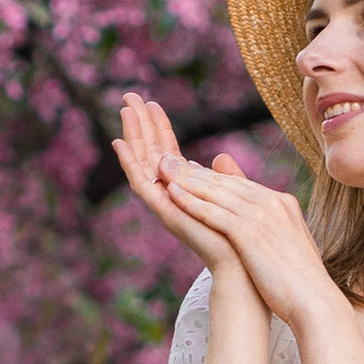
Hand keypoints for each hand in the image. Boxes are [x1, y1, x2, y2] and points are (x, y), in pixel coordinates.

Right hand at [108, 94, 258, 285]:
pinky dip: (129, 163)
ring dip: (132, 135)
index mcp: (188, 189)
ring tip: (125, 108)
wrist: (243, 269)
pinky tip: (120, 143)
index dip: (159, 127)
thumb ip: (223, 176)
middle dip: (140, 124)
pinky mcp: (164, 212)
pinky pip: (140, 183)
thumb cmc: (241, 241)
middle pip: (150, 153)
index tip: (151, 101)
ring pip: (143, 162)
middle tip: (129, 95)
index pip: (168, 152)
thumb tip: (220, 156)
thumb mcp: (232, 197)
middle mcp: (172, 194)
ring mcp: (165, 203)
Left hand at [144, 142, 346, 335]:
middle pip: (225, 182)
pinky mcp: (251, 233)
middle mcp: (273, 203)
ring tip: (161, 169)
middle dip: (193, 170)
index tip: (188, 170)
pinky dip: (192, 201)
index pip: (240, 185)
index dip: (211, 177)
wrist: (316, 302)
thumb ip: (270, 227)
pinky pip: (215, 212)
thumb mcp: (286, 246)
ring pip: (217, 192)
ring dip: (186, 179)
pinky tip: (172, 194)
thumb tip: (256, 226)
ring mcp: (263, 216)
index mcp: (283, 204)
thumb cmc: (301, 283)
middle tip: (166, 159)